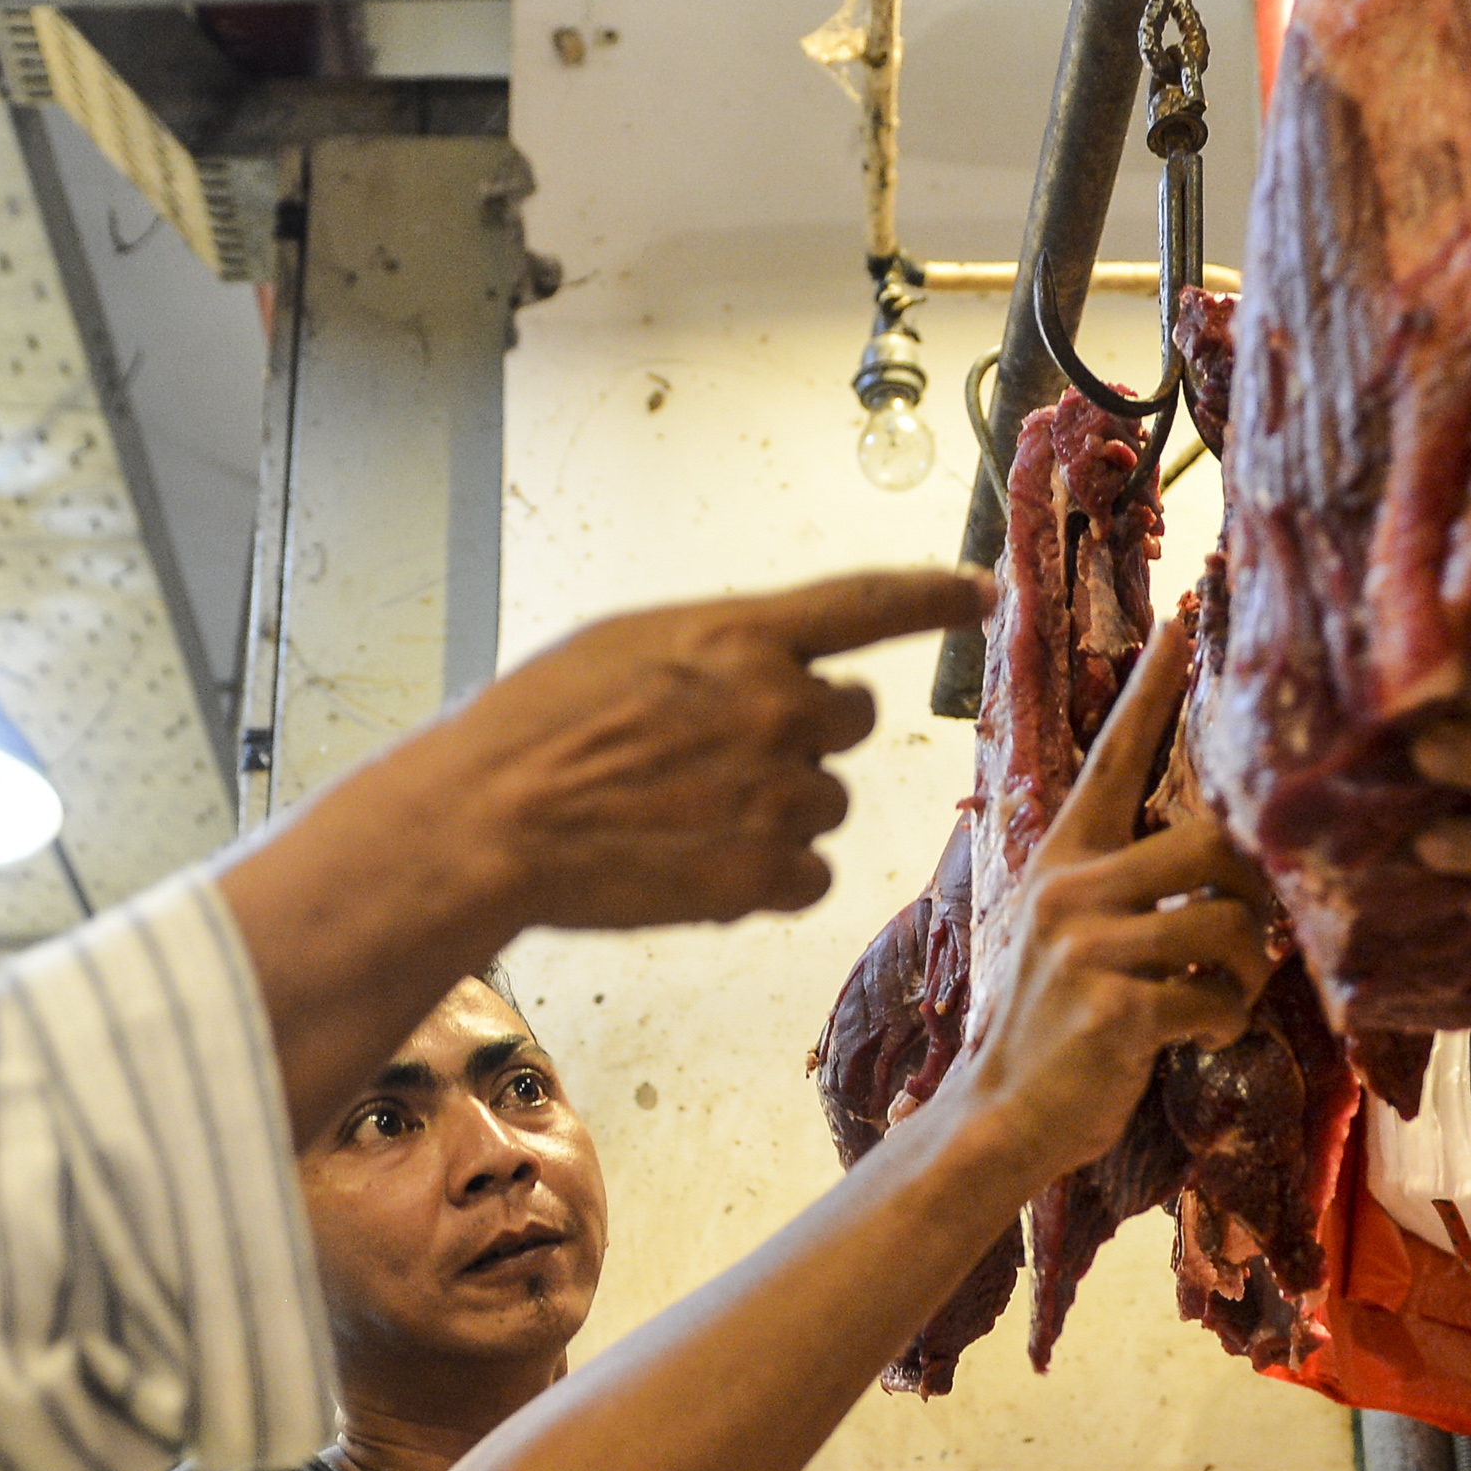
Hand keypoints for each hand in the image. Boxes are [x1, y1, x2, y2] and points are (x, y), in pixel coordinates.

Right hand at [385, 567, 991, 931]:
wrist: (491, 820)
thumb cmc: (531, 730)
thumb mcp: (623, 649)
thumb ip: (710, 655)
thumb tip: (753, 677)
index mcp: (738, 634)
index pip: (865, 602)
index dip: (931, 597)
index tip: (979, 593)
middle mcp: (776, 704)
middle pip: (851, 717)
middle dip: (805, 736)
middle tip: (722, 759)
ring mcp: (778, 790)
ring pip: (826, 801)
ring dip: (776, 811)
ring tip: (683, 818)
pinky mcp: (768, 871)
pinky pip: (809, 874)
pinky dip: (767, 877)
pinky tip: (698, 866)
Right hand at [941, 618, 1277, 1182]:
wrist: (999, 1116)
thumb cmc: (1051, 1028)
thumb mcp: (1068, 936)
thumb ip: (1122, 889)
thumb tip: (1219, 866)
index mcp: (1062, 859)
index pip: (1113, 757)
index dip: (1152, 690)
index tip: (1184, 622)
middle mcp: (1070, 887)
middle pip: (1211, 844)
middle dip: (1253, 893)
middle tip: (1251, 934)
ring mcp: (1088, 945)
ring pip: (1228, 925)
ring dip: (1245, 975)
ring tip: (1218, 1003)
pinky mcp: (1114, 1005)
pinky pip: (1217, 998)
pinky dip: (1223, 1025)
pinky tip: (1192, 1040)